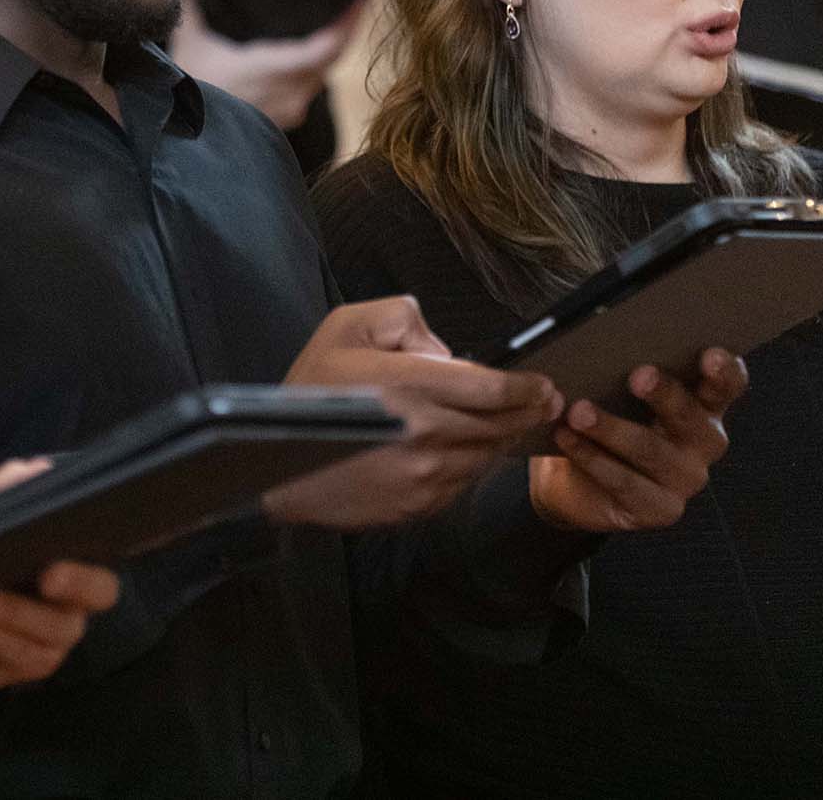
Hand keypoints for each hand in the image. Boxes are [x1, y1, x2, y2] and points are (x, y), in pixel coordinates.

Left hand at [0, 459, 121, 690]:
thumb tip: (35, 467)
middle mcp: (74, 603)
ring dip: (15, 615)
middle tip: (39, 579)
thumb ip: (2, 492)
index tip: (54, 561)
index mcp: (70, 563)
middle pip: (96, 597)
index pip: (102, 567)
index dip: (87, 567)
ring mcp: (57, 638)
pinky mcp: (33, 664)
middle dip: (70, 587)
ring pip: (55, 632)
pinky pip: (25, 657)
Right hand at [170, 0, 359, 129]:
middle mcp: (290, 93)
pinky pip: (311, 86)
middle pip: (332, 58)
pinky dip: (318, 65)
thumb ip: (193, 6)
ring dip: (333, 47)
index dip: (348, 23)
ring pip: (322, 74)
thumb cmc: (188, 90)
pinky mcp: (285, 118)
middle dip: (347, 28)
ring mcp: (290, 109)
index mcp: (273, 71)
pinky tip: (314, 50)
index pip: (326, 48)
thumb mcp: (191, 44)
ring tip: (341, 17)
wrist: (182, 135)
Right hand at [264, 295, 561, 528]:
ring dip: (505, 440)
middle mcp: (428, 434)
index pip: (493, 389)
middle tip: (547, 403)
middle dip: (528, 412)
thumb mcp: (346, 326)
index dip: (527, 388)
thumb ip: (402, 318)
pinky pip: (464, 482)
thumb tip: (442, 348)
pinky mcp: (419, 504)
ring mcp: (426, 476)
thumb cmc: (309, 392)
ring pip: (486, 456)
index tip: (545, 386)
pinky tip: (472, 451)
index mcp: (413, 386)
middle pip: (500, 425)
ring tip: (514, 425)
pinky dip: (475, 465)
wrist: (276, 466)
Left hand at [530, 349, 746, 531]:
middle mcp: (704, 441)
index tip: (710, 355)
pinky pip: (626, 483)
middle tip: (636, 376)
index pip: (727, 385)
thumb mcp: (616, 390)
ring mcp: (686, 478)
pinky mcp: (662, 509)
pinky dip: (592, 458)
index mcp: (704, 404)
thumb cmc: (605, 417)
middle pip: (692, 416)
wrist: (575, 479)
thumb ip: (627, 368)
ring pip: (652, 451)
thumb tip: (606, 339)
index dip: (724, 371)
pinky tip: (567, 439)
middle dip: (664, 394)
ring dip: (612, 429)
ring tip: (578, 412)